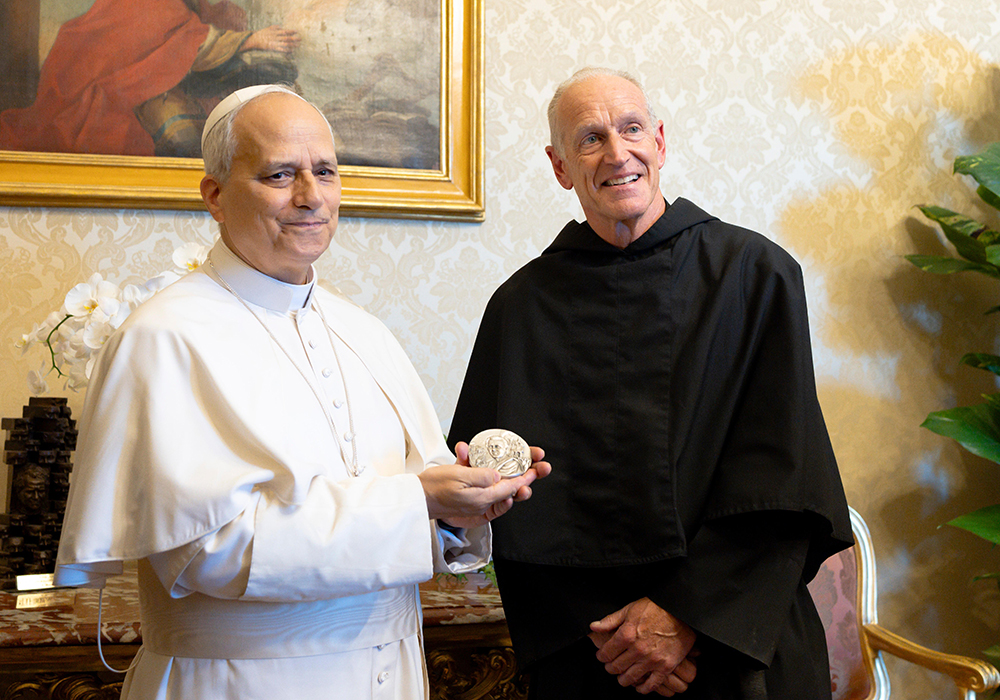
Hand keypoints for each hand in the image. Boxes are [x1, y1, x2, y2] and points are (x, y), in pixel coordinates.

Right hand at [242, 26, 300, 52]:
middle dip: (294, 38)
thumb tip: (280, 26)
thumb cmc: (260, 34)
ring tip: (298, 45)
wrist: (254, 40)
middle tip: (300, 39)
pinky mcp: (272, 48)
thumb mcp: (267, 28)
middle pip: (287, 37)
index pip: (285, 31)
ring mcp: (274, 42)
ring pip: (285, 43)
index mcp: (274, 32)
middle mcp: (276, 37)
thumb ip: (274, 27)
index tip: (296, 31)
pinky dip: (287, 50)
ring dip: (292, 44)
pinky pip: (281, 49)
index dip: (291, 31)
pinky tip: (291, 51)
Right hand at [419, 443, 549, 528]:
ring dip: (508, 476)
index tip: (535, 469)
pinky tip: (479, 462)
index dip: (526, 477)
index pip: (511, 487)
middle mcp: (482, 501)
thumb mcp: (458, 477)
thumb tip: (498, 476)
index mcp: (482, 498)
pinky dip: (484, 472)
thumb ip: (481, 477)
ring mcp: (476, 500)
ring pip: (498, 487)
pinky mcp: (468, 496)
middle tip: (537, 468)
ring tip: (521, 468)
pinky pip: (482, 485)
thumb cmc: (433, 488)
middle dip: (525, 478)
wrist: (416, 498)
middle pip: (510, 489)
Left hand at [588, 598, 697, 694]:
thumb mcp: (629, 609)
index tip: (602, 656)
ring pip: (630, 678)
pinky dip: (643, 688)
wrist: (680, 611)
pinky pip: (652, 684)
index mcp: (626, 635)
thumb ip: (610, 621)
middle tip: (611, 666)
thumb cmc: (656, 608)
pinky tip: (639, 686)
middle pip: (616, 667)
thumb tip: (594, 627)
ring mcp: (652, 660)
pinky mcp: (666, 667)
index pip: (606, 653)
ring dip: (623, 679)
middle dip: (610, 668)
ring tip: (622, 677)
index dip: (601, 656)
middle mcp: (637, 650)